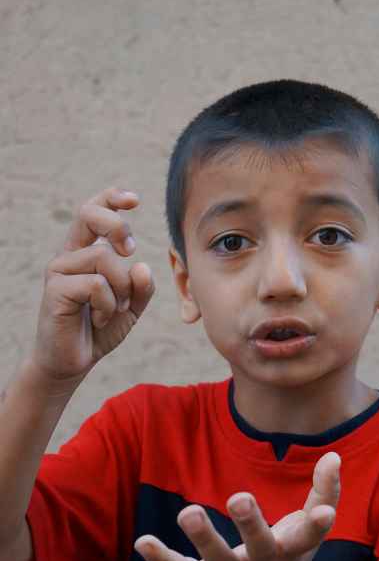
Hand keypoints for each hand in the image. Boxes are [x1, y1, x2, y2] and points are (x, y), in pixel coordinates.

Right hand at [30, 186, 154, 383]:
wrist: (74, 361)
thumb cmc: (100, 329)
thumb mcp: (131, 306)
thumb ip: (142, 286)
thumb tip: (140, 265)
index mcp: (85, 252)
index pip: (93, 212)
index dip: (111, 199)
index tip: (134, 200)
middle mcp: (69, 255)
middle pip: (90, 216)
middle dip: (117, 226)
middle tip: (130, 250)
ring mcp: (59, 271)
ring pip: (104, 258)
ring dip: (120, 288)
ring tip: (112, 310)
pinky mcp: (56, 290)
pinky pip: (96, 284)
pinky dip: (108, 305)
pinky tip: (99, 318)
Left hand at [134, 451, 340, 560]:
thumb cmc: (293, 556)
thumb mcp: (311, 528)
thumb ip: (325, 492)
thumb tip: (333, 456)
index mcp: (293, 550)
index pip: (310, 536)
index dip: (319, 524)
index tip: (326, 514)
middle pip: (259, 547)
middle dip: (250, 525)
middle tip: (239, 499)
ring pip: (218, 560)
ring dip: (203, 538)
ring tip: (188, 513)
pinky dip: (163, 560)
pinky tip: (143, 542)